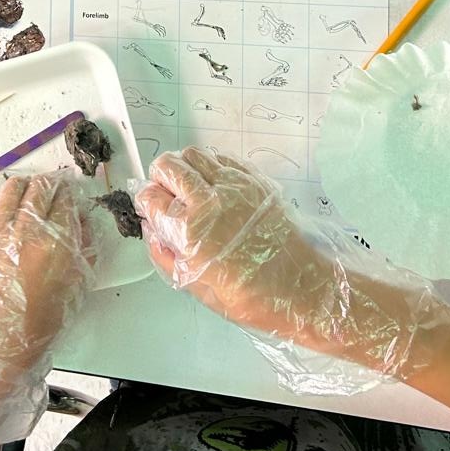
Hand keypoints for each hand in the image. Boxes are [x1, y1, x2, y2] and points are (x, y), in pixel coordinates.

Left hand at [0, 173, 93, 446]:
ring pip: (9, 191)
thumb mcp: (74, 291)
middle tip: (50, 184)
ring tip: (25, 187)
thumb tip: (83, 224)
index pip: (66, 203)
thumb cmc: (39, 325)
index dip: (69, 193)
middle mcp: (27, 232)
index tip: (69, 192)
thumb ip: (83, 253)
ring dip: (21, 185)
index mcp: (56, 245)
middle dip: (47, 183)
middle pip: (39, 190)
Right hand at [137, 148, 449, 384]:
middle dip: (159, 176)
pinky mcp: (256, 180)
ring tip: (188, 183)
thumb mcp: (198, 288)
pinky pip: (223, 157)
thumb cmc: (252, 296)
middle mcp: (209, 201)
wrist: (304, 286)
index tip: (149, 206)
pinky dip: (210, 164)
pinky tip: (213, 182)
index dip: (145, 201)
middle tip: (164, 190)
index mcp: (190, 232)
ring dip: (184, 164)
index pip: (151, 198)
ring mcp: (235, 185)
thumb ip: (168, 256)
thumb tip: (152, 231)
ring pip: (195, 153)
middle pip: (169, 166)